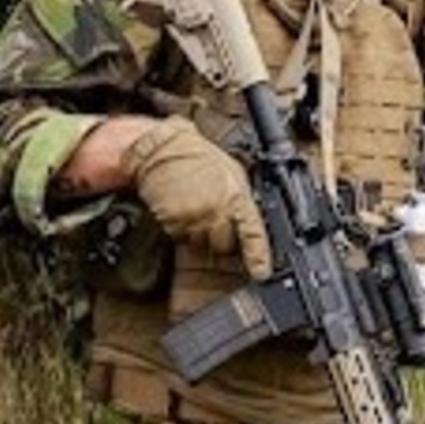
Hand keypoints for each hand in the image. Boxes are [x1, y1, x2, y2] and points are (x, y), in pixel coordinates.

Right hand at [124, 118, 272, 280]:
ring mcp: (193, 219)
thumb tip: (249, 222)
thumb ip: (242, 201)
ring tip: (196, 209)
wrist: (163, 150)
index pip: (252, 235)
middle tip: (214, 219)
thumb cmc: (198, 158)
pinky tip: (183, 209)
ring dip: (200, 235)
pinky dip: (182, 229)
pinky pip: (181, 237)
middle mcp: (215, 211)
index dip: (258, 257)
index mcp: (236, 197)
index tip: (261, 273)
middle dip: (222, 240)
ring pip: (201, 244)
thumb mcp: (233, 174)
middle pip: (224, 247)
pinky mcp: (172, 223)